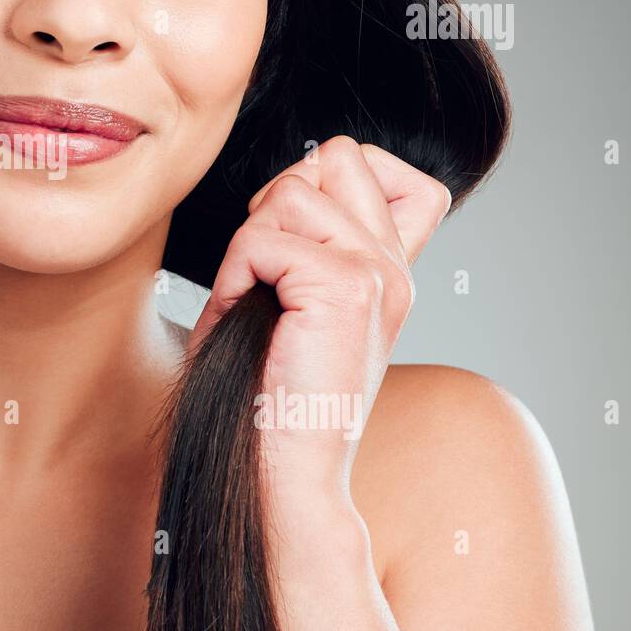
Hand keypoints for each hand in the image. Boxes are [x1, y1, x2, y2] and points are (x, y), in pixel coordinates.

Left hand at [186, 136, 451, 508]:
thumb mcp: (289, 302)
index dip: (319, 179)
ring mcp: (379, 274)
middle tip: (264, 275)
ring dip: (250, 245)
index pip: (378, 163)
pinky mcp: (347, 288)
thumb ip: (305, 239)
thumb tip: (288, 184)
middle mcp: (394, 266)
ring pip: (292, 191)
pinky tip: (247, 319)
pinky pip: (263, 237)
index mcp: (387, 268)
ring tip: (256, 305)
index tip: (288, 246)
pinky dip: (236, 275)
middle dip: (278, 202)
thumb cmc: (262, 393)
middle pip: (334, 156)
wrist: (281, 474)